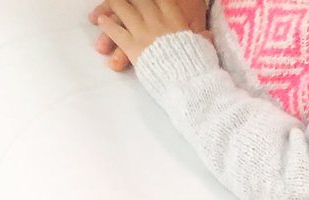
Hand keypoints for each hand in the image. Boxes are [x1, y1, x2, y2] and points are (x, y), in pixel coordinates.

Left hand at [90, 1, 208, 70]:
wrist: (187, 83)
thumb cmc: (197, 68)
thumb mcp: (203, 49)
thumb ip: (202, 39)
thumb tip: (208, 36)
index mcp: (175, 18)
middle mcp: (157, 20)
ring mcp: (144, 31)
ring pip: (123, 9)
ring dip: (113, 4)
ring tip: (107, 4)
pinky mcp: (133, 46)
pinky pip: (116, 31)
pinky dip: (107, 24)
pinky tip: (100, 21)